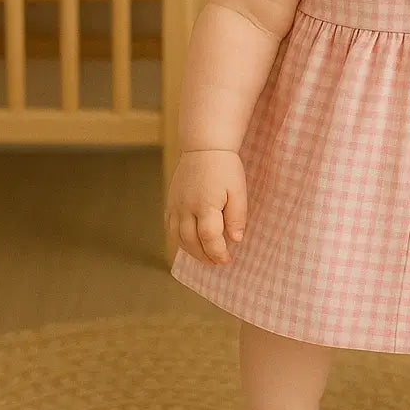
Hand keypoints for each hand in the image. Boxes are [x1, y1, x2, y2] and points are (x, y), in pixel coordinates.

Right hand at [165, 149, 247, 264]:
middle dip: (205, 256)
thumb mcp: (239, 190)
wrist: (204, 147)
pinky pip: (170, 228)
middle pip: (191, 242)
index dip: (218, 252)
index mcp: (205, 205)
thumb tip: (235, 239)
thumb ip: (237, 216)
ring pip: (178, 238)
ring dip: (191, 252)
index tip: (227, 259)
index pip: (209, 238)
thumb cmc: (225, 167)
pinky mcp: (170, 202)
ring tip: (205, 257)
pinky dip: (179, 240)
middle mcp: (186, 208)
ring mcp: (175, 206)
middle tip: (217, 262)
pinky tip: (190, 243)